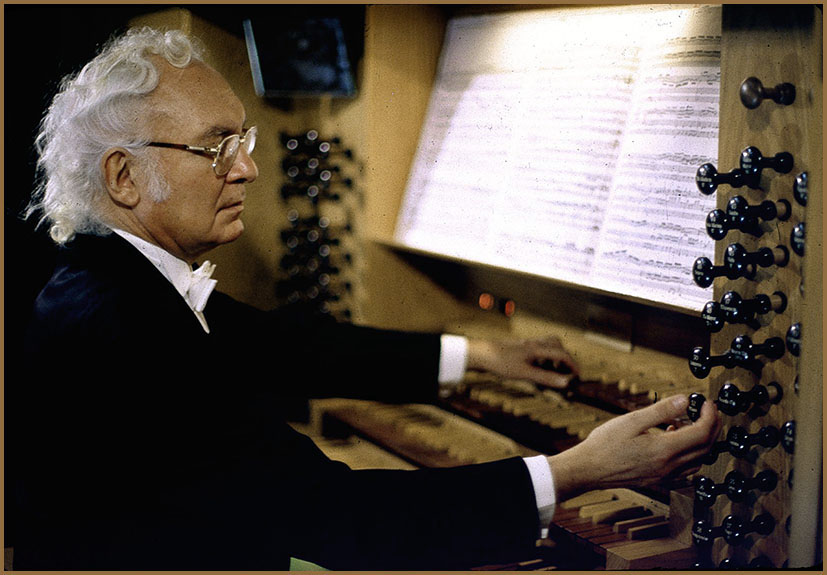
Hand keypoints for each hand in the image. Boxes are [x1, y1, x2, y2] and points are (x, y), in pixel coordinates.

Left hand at [465, 336, 578, 389]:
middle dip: (565, 357)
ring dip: (553, 356)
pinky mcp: (517, 348)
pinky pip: (535, 349)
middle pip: (556, 344)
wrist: (479, 353)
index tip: (578, 375)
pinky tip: (535, 368)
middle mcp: (533, 344)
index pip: (562, 354)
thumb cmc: (500, 362)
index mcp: (537, 349)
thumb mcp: (525, 373)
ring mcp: (524, 345)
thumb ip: (546, 378)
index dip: (573, 365)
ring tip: (551, 371)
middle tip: (567, 371)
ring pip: (545, 345)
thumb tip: (566, 382)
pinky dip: (541, 357)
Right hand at [548, 395, 721, 500]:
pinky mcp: (660, 480)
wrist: (588, 469)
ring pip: (700, 460)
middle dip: (713, 427)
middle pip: (706, 447)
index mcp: (664, 450)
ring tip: (691, 423)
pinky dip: (692, 454)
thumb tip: (685, 400)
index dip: (710, 416)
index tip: (707, 403)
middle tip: (707, 410)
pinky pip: (687, 469)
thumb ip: (661, 411)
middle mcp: (669, 466)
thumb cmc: (605, 445)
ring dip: (704, 441)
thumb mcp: (631, 420)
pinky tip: (675, 441)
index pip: (702, 433)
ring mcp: (665, 476)